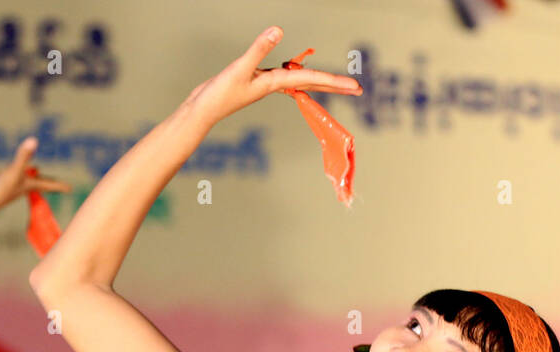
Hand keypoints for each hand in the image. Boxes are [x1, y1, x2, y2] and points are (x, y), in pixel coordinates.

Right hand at [0, 137, 70, 213]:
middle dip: (47, 182)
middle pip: (38, 183)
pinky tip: (12, 168)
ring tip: (36, 170)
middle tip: (57, 183)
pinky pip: (8, 172)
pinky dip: (12, 169)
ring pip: (23, 177)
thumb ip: (23, 156)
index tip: (70, 189)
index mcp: (28, 185)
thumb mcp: (14, 171)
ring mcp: (9, 182)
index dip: (59, 186)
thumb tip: (33, 140)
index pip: (48, 185)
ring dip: (30, 175)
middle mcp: (20, 184)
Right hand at [179, 26, 361, 129]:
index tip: (356, 87)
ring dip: (319, 82)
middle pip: (311, 83)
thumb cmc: (218, 95)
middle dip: (335, 86)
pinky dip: (295, 76)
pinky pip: (283, 78)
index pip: (311, 79)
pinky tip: (297, 75)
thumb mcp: (239, 69)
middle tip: (358, 89)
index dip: (335, 81)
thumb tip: (278, 30)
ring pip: (299, 81)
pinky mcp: (255, 81)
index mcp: (274, 82)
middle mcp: (274, 85)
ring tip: (337, 84)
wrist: (201, 112)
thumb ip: (258, 48)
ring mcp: (265, 84)